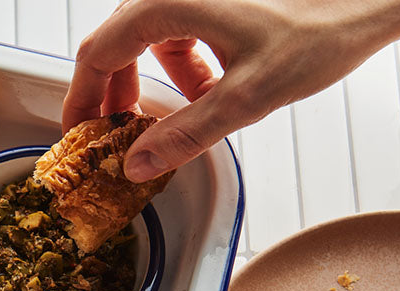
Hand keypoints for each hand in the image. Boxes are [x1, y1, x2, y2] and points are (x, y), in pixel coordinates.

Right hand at [63, 0, 399, 181]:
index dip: (82, 100)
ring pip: (145, 40)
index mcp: (166, 2)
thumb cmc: (320, 28)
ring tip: (170, 120)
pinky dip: (180, 66)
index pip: (98, 54)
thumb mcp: (247, 96)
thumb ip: (185, 134)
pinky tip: (207, 90)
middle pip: (115, 45)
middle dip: (113, 95)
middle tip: (115, 138)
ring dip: (150, 83)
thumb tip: (137, 165)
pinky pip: (176, 31)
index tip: (79, 135)